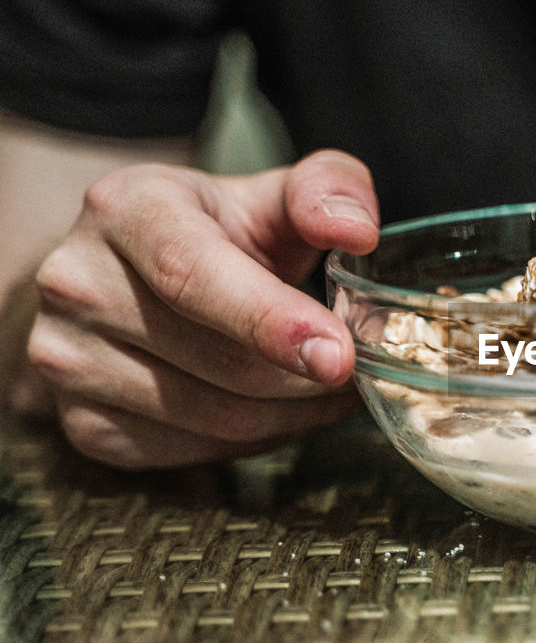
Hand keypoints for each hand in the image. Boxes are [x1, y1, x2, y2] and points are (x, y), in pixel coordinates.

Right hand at [27, 150, 379, 466]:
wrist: (129, 275)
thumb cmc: (214, 233)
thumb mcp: (269, 193)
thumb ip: (327, 190)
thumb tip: (356, 231)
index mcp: (125, 209)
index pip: (192, 274)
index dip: (271, 321)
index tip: (338, 356)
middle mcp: (78, 284)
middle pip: (221, 362)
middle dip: (310, 377)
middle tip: (360, 368)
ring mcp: (68, 360)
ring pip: (216, 418)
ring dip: (295, 414)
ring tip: (329, 387)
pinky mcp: (84, 425)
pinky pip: (197, 452)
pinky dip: (259, 439)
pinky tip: (280, 407)